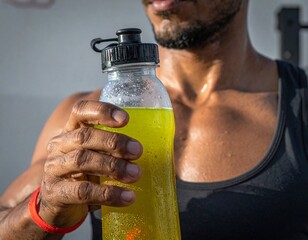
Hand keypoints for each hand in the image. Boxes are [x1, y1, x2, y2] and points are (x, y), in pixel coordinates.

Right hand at [39, 100, 142, 227]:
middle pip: (84, 136)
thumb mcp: (95, 155)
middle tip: (138, 151)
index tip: (126, 119)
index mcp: (71, 131)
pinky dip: (109, 194)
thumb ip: (112, 147)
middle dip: (114, 142)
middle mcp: (59, 146)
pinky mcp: (56, 193)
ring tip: (136, 174)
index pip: (81, 111)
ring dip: (113, 167)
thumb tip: (149, 145)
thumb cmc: (84, 173)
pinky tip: (128, 197)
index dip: (102, 111)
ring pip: (82, 161)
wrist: (57, 205)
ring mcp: (54, 169)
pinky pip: (83, 192)